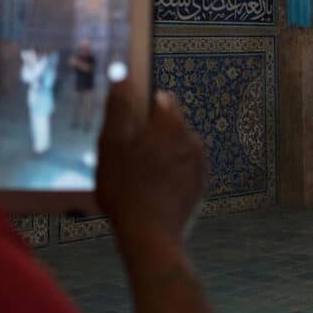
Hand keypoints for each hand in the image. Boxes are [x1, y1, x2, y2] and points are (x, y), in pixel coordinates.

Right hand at [96, 83, 208, 245]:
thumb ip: (119, 107)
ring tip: (139, 178)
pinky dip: (170, 174)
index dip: (142, 109)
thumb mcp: (111, 144)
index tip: (127, 127)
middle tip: (128, 157)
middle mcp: (192, 138)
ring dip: (161, 155)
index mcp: (171, 123)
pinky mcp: (200, 185)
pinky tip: (152, 190)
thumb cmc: (126, 188)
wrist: (150, 235)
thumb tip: (124, 78)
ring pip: (176, 147)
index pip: (161, 99)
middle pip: (169, 124)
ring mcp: (200, 163)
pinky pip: (183, 169)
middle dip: (151, 135)